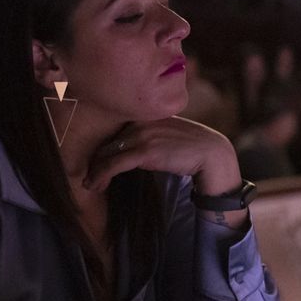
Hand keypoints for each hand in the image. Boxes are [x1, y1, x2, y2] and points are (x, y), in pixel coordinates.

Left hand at [83, 116, 237, 193]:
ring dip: (95, 172)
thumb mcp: (168, 134)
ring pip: (106, 154)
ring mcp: (142, 135)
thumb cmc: (192, 147)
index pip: (114, 131)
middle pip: (107, 142)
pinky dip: (101, 176)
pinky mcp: (145, 151)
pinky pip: (114, 164)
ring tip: (90, 184)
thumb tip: (135, 150)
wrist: (211, 153)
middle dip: (95, 162)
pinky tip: (95, 185)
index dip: (102, 149)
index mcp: (145, 114)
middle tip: (88, 177)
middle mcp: (140, 121)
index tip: (95, 163)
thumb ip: (151, 134)